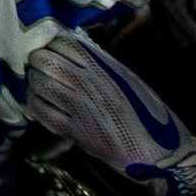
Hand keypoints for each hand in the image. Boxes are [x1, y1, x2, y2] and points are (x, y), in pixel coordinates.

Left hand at [26, 32, 195, 195]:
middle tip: (40, 66)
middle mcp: (91, 85)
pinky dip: (35, 104)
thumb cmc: (147, 114)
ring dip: (33, 82)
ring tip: (38, 84)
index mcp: (105, 68)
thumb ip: (99, 63)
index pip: (63, 42)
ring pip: (39, 84)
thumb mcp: (127, 79)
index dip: (51, 43)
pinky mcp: (76, 133)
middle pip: (45, 61)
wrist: (162, 153)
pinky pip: (42, 112)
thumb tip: (69, 46)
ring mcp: (81, 109)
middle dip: (37, 61)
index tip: (50, 48)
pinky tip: (40, 102)